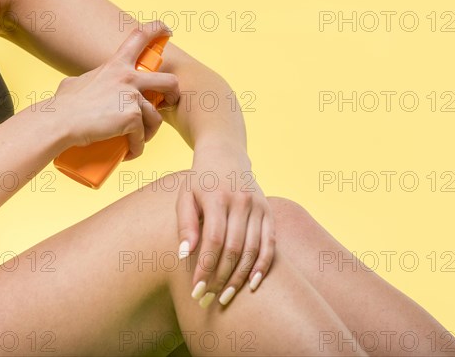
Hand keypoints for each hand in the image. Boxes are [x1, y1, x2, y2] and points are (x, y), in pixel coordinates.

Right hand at [54, 21, 178, 159]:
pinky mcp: (132, 118)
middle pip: (168, 81)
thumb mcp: (76, 83)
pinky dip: (136, 148)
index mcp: (116, 65)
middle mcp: (128, 77)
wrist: (59, 122)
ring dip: (149, 132)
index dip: (157, 29)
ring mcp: (132, 97)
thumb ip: (88, 81)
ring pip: (156, 117)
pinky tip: (128, 153)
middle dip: (173, 94)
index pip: (140, 36)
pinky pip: (142, 137)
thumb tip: (85, 86)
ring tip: (134, 142)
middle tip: (166, 105)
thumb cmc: (63, 106)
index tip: (167, 30)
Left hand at [176, 144, 275, 307]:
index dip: (206, 268)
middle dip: (221, 278)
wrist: (226, 154)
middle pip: (234, 249)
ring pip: (253, 249)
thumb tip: (184, 254)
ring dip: (240, 278)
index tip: (196, 290)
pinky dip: (264, 266)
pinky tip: (254, 285)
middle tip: (208, 300)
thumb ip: (184, 224)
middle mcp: (241, 201)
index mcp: (217, 197)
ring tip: (227, 298)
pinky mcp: (269, 211)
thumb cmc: (199, 180)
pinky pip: (270, 243)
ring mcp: (258, 206)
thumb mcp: (185, 195)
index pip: (213, 240)